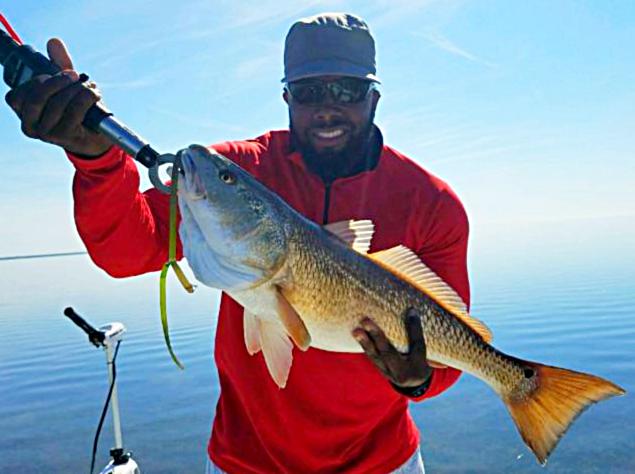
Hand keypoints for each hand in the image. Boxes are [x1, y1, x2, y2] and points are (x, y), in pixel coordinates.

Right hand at [5, 38, 111, 156]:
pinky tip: (94, 94)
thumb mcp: (65, 85)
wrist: (97, 135)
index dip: (33, 82)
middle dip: (56, 82)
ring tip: (88, 86)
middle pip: (36, 99)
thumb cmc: (76, 108)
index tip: (50, 74)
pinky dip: (86, 98)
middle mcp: (31, 126)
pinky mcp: (66, 138)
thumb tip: (54, 42)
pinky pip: (75, 111)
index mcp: (24, 113)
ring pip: (57, 104)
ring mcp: (48, 134)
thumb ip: (58, 64)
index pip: (15, 97)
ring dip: (76, 90)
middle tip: (73, 75)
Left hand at [352, 307, 440, 387]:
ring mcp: (389, 373)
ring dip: (365, 342)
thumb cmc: (420, 361)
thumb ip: (417, 333)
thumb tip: (411, 310)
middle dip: (377, 336)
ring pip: (375, 357)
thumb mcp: (424, 352)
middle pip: (389, 352)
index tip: (411, 310)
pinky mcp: (380, 370)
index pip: (416, 346)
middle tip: (365, 321)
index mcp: (417, 366)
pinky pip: (371, 358)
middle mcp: (402, 372)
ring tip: (356, 330)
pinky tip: (357, 334)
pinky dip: (364, 346)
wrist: (413, 383)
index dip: (415, 328)